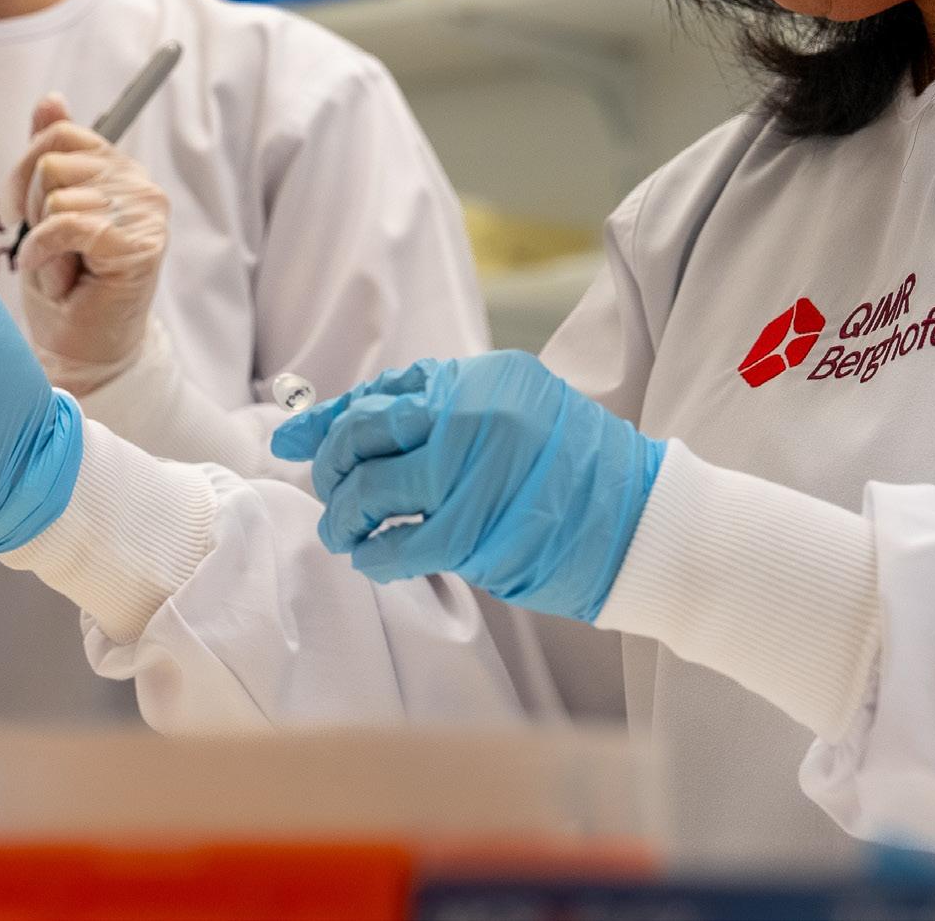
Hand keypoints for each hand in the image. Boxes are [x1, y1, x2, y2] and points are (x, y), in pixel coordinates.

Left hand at [9, 92, 170, 394]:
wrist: (83, 352)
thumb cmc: (66, 288)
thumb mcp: (47, 211)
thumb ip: (52, 154)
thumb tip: (51, 100)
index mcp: (119, 171)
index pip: (60, 135)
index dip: (24, 170)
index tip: (15, 212)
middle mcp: (139, 186)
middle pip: (51, 161)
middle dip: (31, 211)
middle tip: (47, 252)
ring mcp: (143, 214)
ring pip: (56, 193)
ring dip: (41, 242)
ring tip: (60, 271)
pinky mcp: (137, 245)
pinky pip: (67, 224)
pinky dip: (45, 253)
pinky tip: (54, 277)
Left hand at [269, 351, 664, 622]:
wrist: (643, 522)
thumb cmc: (573, 471)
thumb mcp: (516, 412)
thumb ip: (442, 413)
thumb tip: (349, 426)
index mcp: (482, 377)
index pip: (383, 393)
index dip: (327, 421)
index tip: (290, 442)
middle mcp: (474, 413)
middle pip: (365, 433)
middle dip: (332, 466)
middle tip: (332, 492)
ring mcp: (474, 471)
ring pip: (372, 490)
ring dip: (345, 516)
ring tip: (346, 532)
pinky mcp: (478, 530)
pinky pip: (400, 544)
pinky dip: (374, 554)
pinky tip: (373, 558)